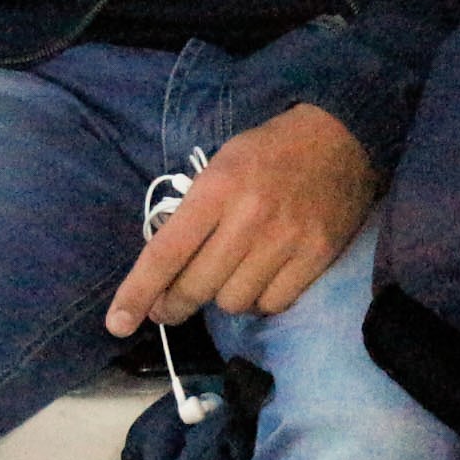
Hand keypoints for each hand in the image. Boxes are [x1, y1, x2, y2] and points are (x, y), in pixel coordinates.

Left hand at [105, 104, 376, 333]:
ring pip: (233, 302)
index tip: (117, 322)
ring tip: (228, 278)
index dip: (138, 293)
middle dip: (175, 304)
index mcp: (217, 188)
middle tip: (170, 305)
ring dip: (223, 297)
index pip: (166, 253)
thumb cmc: (269, 151)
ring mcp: (286, 240)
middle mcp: (248, 217)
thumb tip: (164, 270)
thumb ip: (193, 213)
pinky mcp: (316, 256)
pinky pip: (272, 304)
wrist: (341, 137)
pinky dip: (261, 300)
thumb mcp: (220, 165)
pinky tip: (261, 279)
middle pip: (196, 288)